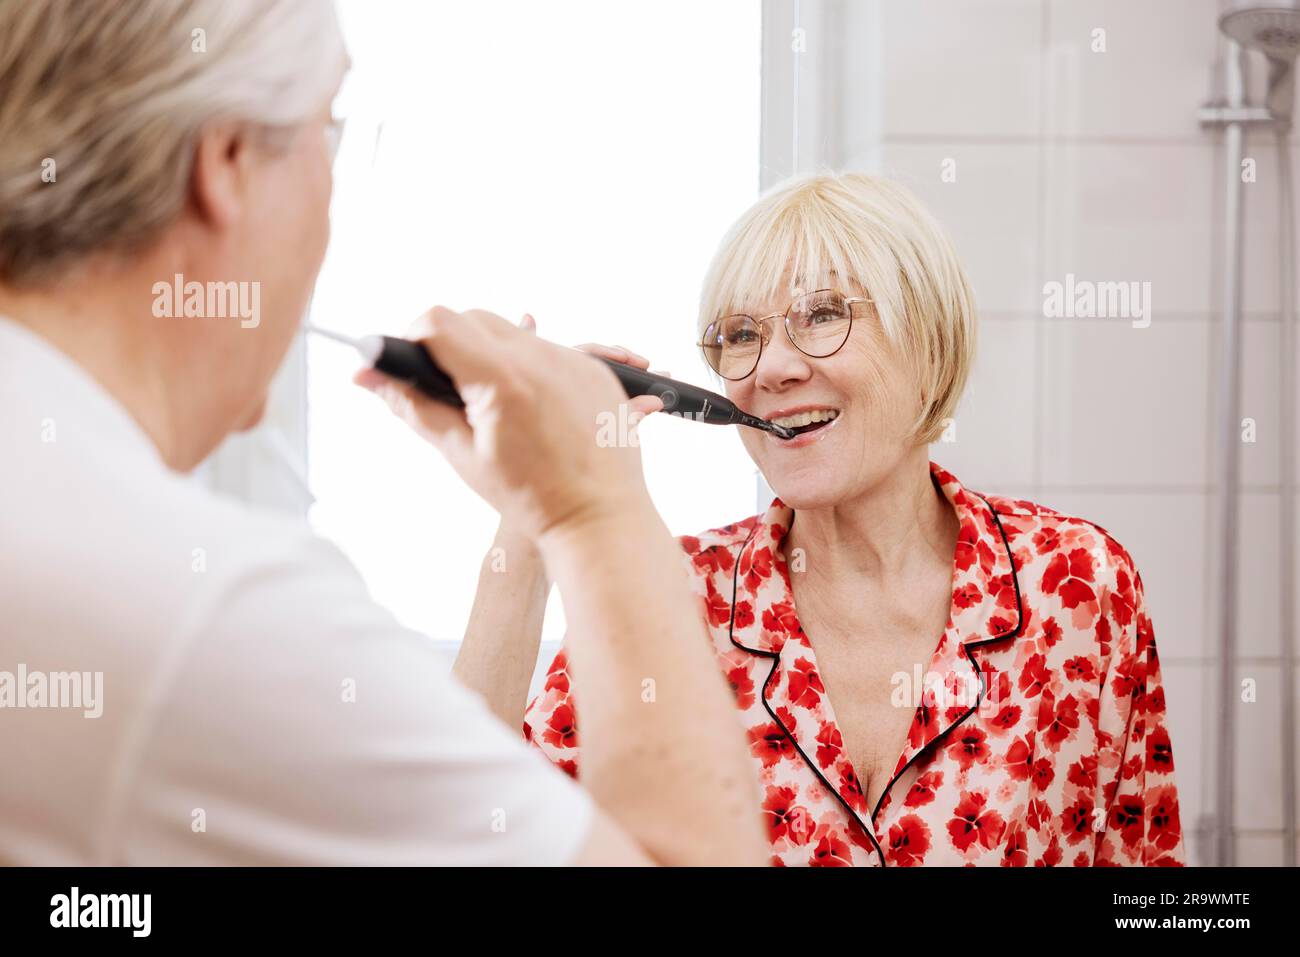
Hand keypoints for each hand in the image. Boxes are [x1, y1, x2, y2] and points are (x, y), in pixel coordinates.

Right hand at [355, 306, 656, 541]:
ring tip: (498, 408)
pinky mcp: (596, 369)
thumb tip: (366, 375)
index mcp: (502, 379)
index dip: (416, 339)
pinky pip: (549, 350)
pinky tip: (533, 411)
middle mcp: (541, 358)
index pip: (438, 321)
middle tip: (455, 394)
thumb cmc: (530, 497)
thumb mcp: (461, 454)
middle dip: (452, 346)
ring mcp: (574, 360)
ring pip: (512, 332)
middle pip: (473, 318)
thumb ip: (413, 407)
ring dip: (492, 356)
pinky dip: (530, 368)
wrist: (599, 518)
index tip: (417, 368)